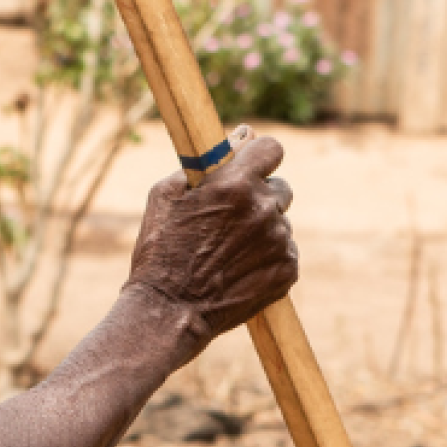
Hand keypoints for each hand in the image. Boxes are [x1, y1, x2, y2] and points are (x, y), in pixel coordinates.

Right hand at [121, 130, 300, 352]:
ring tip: (228, 252)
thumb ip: (205, 160)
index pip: (271, 148)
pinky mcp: (287, 271)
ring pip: (280, 223)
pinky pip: (285, 252)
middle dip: (259, 196)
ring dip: (262, 230)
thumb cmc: (159, 251)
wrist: (169, 311)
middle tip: (232, 217)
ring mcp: (279, 242)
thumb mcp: (165, 195)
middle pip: (280, 188)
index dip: (259, 156)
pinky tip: (238, 270)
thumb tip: (241, 135)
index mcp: (235, 184)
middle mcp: (264, 209)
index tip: (250, 166)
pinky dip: (267, 258)